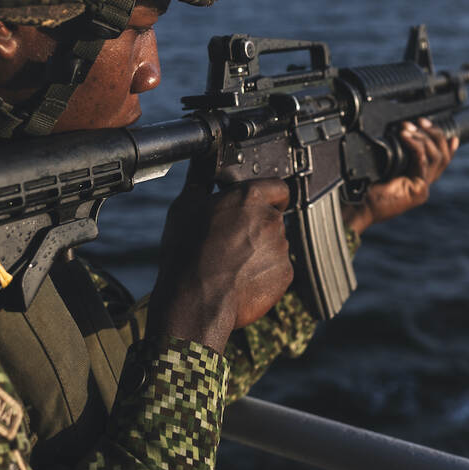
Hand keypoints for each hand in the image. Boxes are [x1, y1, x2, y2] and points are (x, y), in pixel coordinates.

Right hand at [148, 178, 292, 352]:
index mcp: (250, 197)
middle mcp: (271, 219)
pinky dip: (263, 273)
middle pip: (273, 218)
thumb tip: (202, 169)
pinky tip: (239, 279)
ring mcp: (281, 248)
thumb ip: (200, 183)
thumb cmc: (187, 253)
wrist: (196, 300)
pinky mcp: (285, 274)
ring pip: (275, 244)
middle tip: (232, 240)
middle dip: (257, 227)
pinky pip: (277, 269)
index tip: (261, 204)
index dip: (271, 195)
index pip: (278, 187)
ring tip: (231, 264)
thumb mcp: (184, 208)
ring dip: (260, 251)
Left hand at [342, 117, 457, 237]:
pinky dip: (415, 146)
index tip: (435, 126)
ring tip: (408, 128)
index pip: (441, 159)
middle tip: (420, 122)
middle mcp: (423, 184)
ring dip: (423, 138)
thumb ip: (398, 154)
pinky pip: (422, 162)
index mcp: (417, 179)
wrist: (359, 206)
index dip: (444, 142)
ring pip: (436, 157)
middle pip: (442, 155)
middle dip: (434, 134)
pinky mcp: (418, 190)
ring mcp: (422, 188)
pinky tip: (406, 137)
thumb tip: (404, 132)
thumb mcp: (385, 166)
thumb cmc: (366, 188)